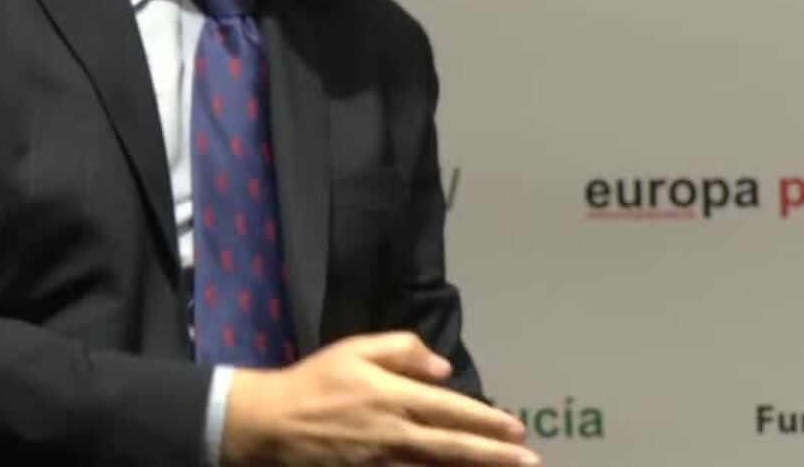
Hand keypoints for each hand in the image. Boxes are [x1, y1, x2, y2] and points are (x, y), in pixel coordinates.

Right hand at [220, 332, 538, 465]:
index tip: (517, 429)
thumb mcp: (356, 348)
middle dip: (496, 456)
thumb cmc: (316, 380)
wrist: (273, 423)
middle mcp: (394, 433)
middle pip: (454, 447)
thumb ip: (402, 350)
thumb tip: (442, 368)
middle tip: (530, 462)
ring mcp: (383, 461)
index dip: (487, 421)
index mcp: (393, 396)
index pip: (451, 411)